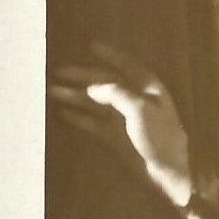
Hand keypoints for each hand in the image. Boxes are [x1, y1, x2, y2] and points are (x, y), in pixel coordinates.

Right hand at [49, 42, 191, 208]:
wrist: (167, 173)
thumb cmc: (160, 137)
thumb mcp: (140, 109)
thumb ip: (117, 93)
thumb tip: (93, 87)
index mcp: (147, 88)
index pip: (127, 66)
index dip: (111, 55)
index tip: (92, 45)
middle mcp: (134, 100)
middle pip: (105, 83)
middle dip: (82, 76)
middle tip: (57, 71)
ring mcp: (124, 119)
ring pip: (95, 102)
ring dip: (75, 96)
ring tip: (52, 91)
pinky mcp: (116, 137)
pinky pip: (93, 123)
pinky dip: (79, 117)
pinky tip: (63, 113)